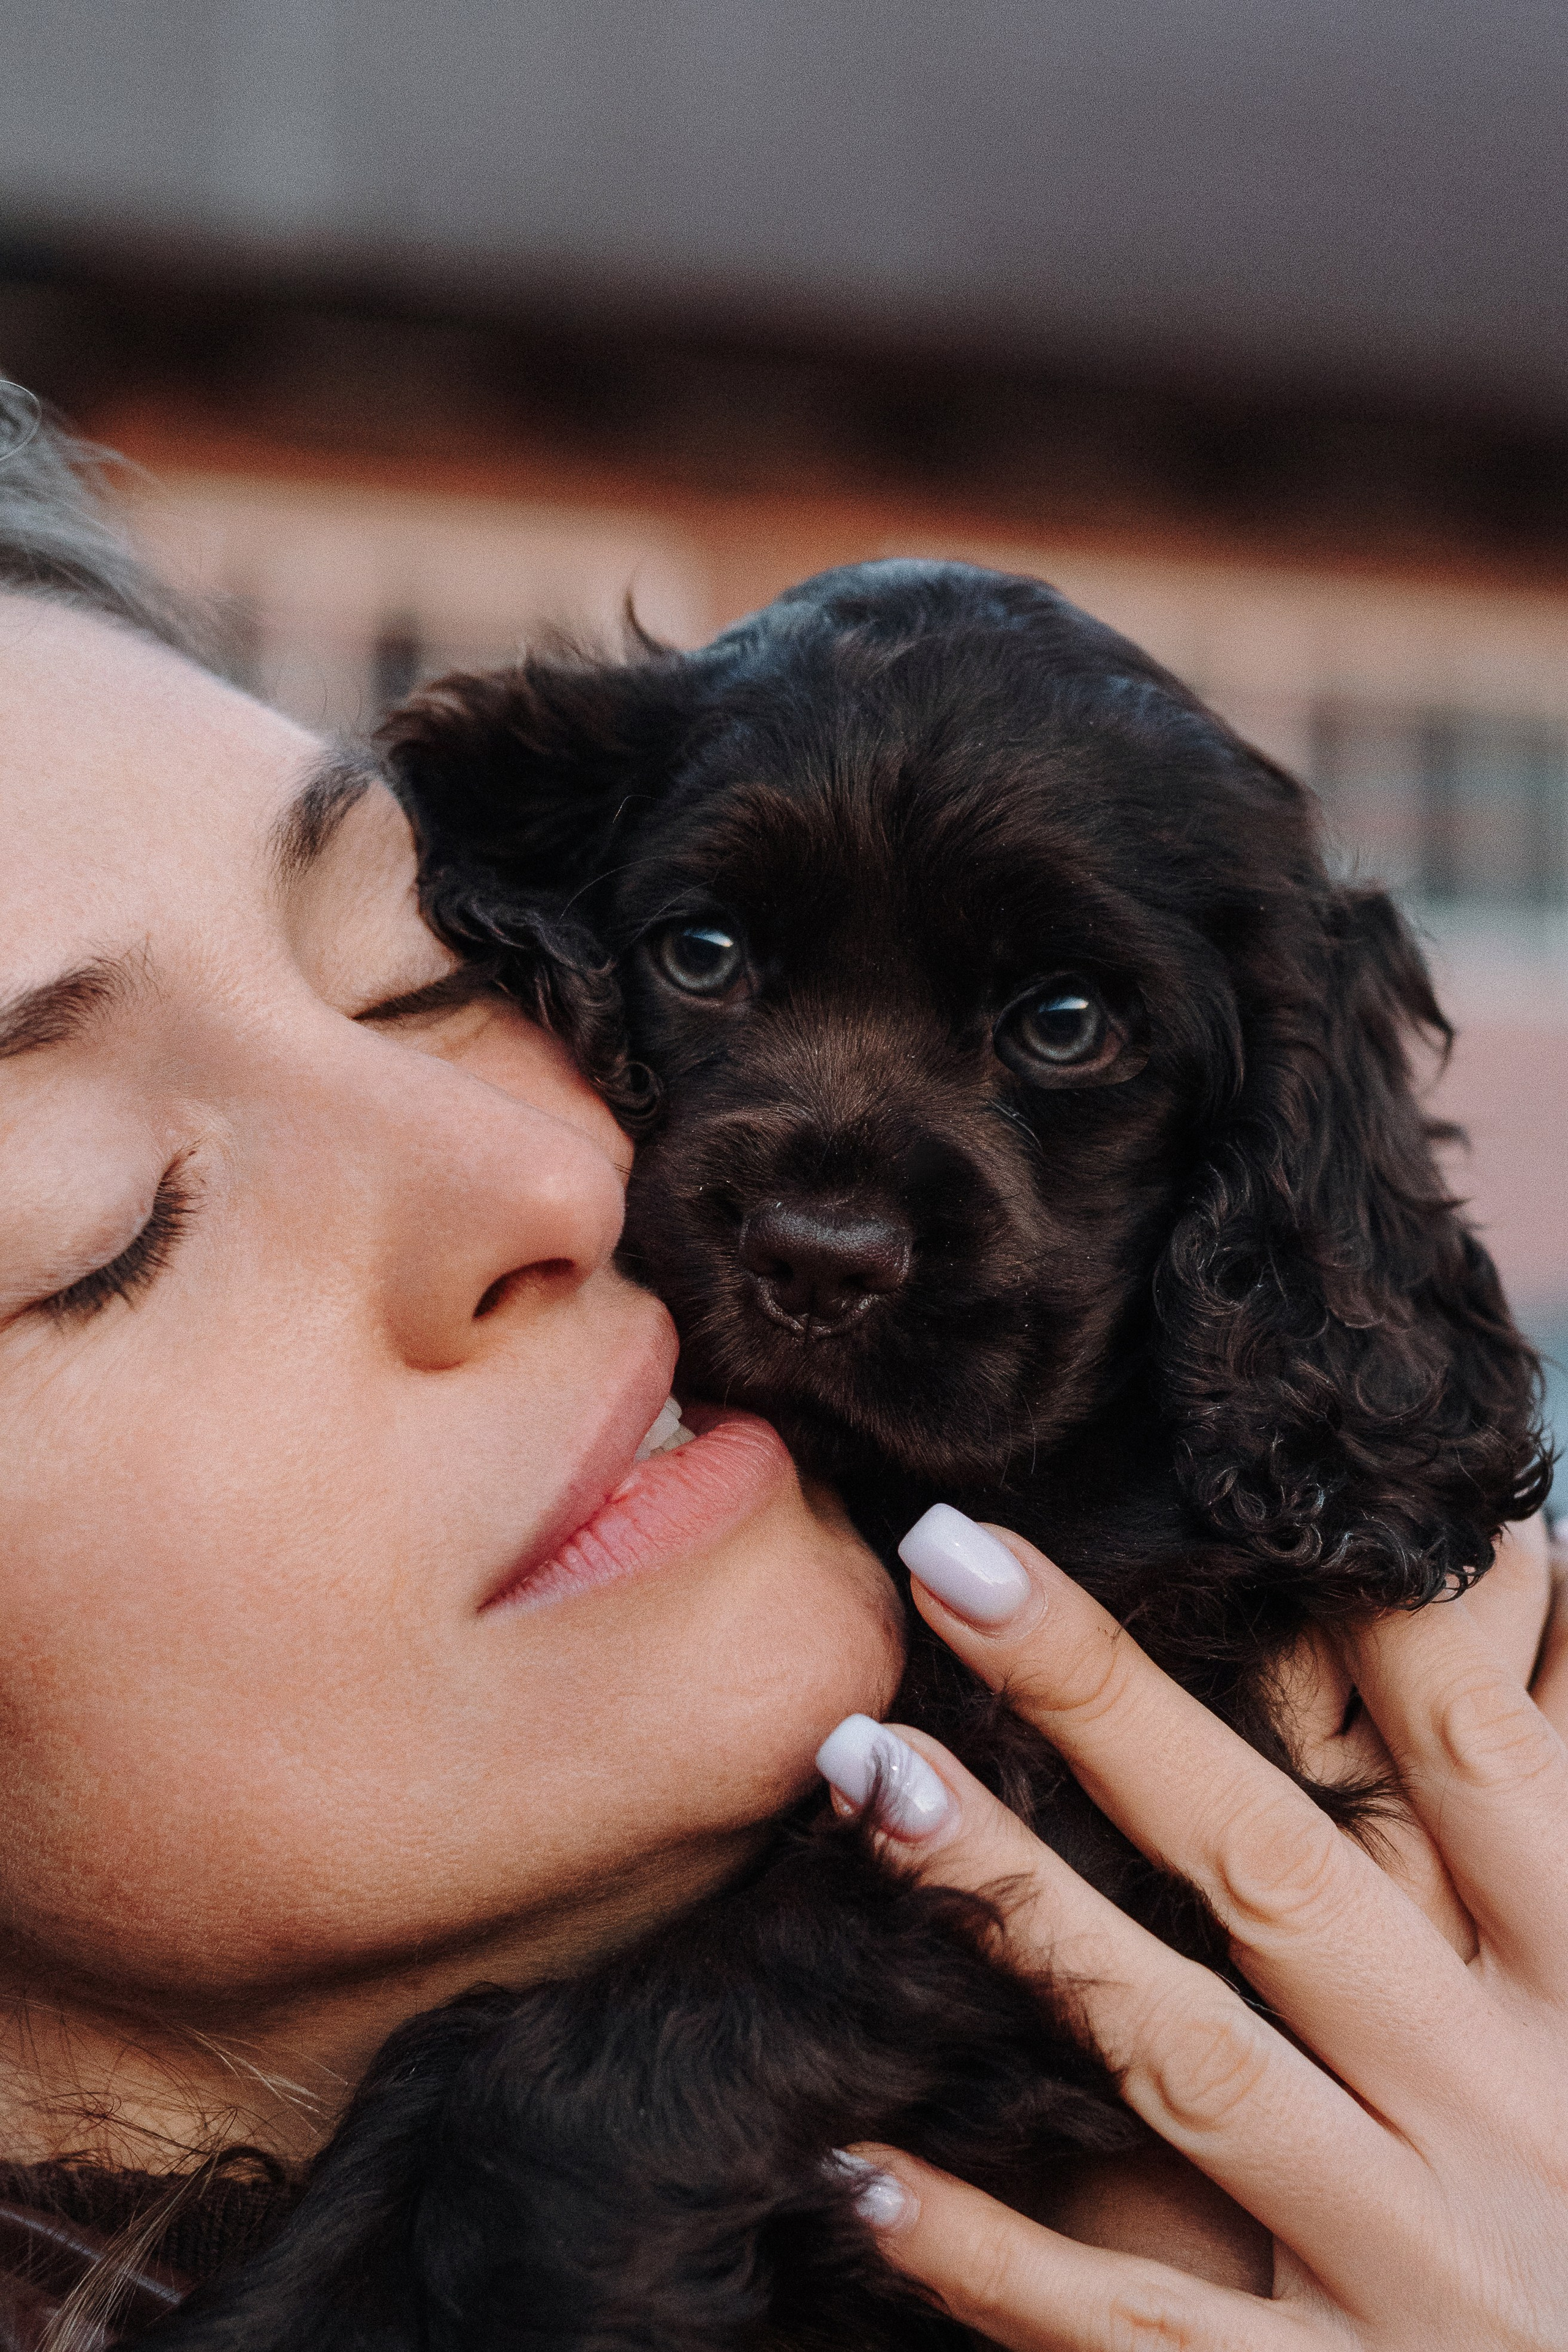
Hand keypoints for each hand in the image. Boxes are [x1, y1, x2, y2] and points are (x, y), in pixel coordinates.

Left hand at [819, 1509, 1567, 2348]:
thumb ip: (1543, 1850)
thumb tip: (1530, 1598)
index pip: (1466, 1749)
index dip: (1340, 1607)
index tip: (1193, 1499)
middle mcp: (1508, 2104)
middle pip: (1275, 1864)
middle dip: (1102, 1703)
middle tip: (946, 1560)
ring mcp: (1424, 2263)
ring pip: (1185, 2058)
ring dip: (1018, 1910)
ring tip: (867, 1777)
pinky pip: (1143, 2322)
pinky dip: (994, 2258)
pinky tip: (857, 2168)